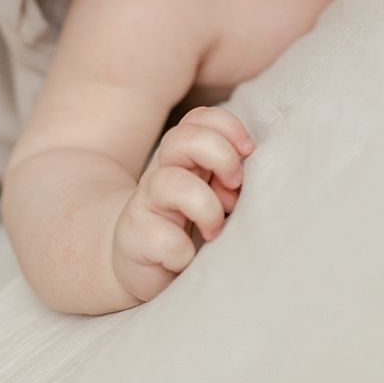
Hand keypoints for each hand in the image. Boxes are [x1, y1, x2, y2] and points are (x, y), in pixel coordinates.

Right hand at [112, 106, 254, 304]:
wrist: (136, 263)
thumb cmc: (185, 226)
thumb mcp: (210, 194)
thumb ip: (227, 178)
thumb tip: (246, 176)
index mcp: (182, 158)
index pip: (199, 119)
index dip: (227, 127)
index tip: (248, 151)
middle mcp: (161, 173)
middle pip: (183, 138)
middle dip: (220, 156)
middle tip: (235, 186)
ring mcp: (145, 204)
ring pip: (171, 183)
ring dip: (206, 208)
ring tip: (214, 232)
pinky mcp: (136, 239)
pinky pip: (164, 239)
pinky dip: (182, 252)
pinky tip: (185, 260)